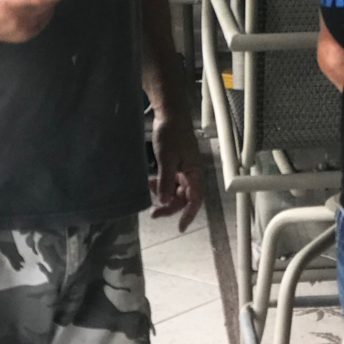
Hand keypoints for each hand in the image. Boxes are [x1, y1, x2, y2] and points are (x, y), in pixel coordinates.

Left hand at [149, 110, 203, 231]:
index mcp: (194, 172)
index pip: (195, 199)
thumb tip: (164, 201)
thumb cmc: (171, 134)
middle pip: (183, 197)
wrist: (170, 114)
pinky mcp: (175, 164)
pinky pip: (170, 181)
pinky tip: (150, 181)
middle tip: (153, 213)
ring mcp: (183, 168)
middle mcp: (191, 173)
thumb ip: (165, 181)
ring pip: (175, 190)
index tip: (180, 228)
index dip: (189, 215)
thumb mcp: (166, 159)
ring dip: (164, 194)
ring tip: (149, 189)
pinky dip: (161, 184)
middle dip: (169, 206)